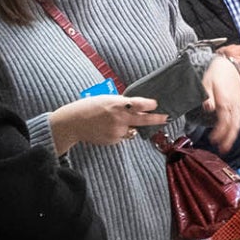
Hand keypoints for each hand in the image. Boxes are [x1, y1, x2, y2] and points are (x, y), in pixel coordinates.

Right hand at [49, 93, 168, 152]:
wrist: (73, 123)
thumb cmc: (89, 107)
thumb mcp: (106, 99)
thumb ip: (121, 103)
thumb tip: (137, 106)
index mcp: (117, 104)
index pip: (138, 104)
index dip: (150, 105)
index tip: (156, 104)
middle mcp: (119, 118)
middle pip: (143, 120)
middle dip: (156, 119)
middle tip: (166, 118)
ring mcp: (116, 131)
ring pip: (132, 129)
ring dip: (130, 126)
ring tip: (113, 121)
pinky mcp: (113, 140)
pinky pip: (122, 136)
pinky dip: (119, 132)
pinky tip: (107, 128)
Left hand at [201, 54, 239, 153]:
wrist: (230, 65)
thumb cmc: (216, 73)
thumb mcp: (207, 81)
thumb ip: (207, 95)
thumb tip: (208, 108)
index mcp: (225, 100)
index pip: (223, 121)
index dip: (219, 132)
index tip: (213, 140)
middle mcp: (234, 105)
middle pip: (232, 126)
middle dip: (227, 139)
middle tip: (221, 150)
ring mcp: (238, 105)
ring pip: (237, 124)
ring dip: (232, 137)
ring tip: (225, 147)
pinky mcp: (239, 105)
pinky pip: (238, 120)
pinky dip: (235, 129)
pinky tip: (230, 135)